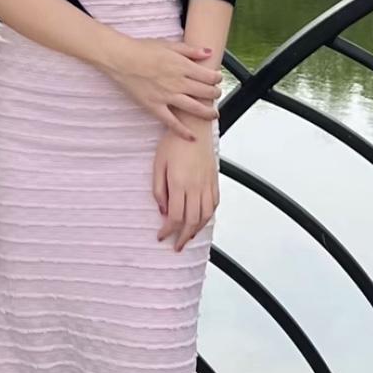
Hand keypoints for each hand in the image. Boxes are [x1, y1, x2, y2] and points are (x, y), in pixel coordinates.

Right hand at [104, 35, 221, 140]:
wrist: (121, 58)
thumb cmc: (142, 49)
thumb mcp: (169, 44)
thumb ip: (190, 50)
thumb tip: (208, 52)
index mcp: (182, 66)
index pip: (208, 76)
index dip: (217, 79)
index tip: (218, 79)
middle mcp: (178, 82)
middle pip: (205, 92)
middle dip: (215, 94)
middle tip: (216, 95)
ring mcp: (167, 96)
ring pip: (194, 108)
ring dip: (207, 112)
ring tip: (213, 114)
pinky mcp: (155, 106)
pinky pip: (171, 122)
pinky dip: (182, 131)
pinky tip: (192, 137)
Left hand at [153, 124, 219, 250]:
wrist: (194, 126)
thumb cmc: (173, 142)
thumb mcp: (158, 165)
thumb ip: (159, 189)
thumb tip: (162, 210)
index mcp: (179, 184)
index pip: (175, 216)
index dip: (168, 230)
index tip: (161, 236)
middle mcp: (195, 187)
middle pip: (192, 221)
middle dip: (183, 236)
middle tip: (176, 245)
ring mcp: (207, 184)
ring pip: (205, 215)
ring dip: (197, 230)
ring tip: (188, 237)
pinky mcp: (214, 180)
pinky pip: (214, 204)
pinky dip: (208, 216)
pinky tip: (201, 220)